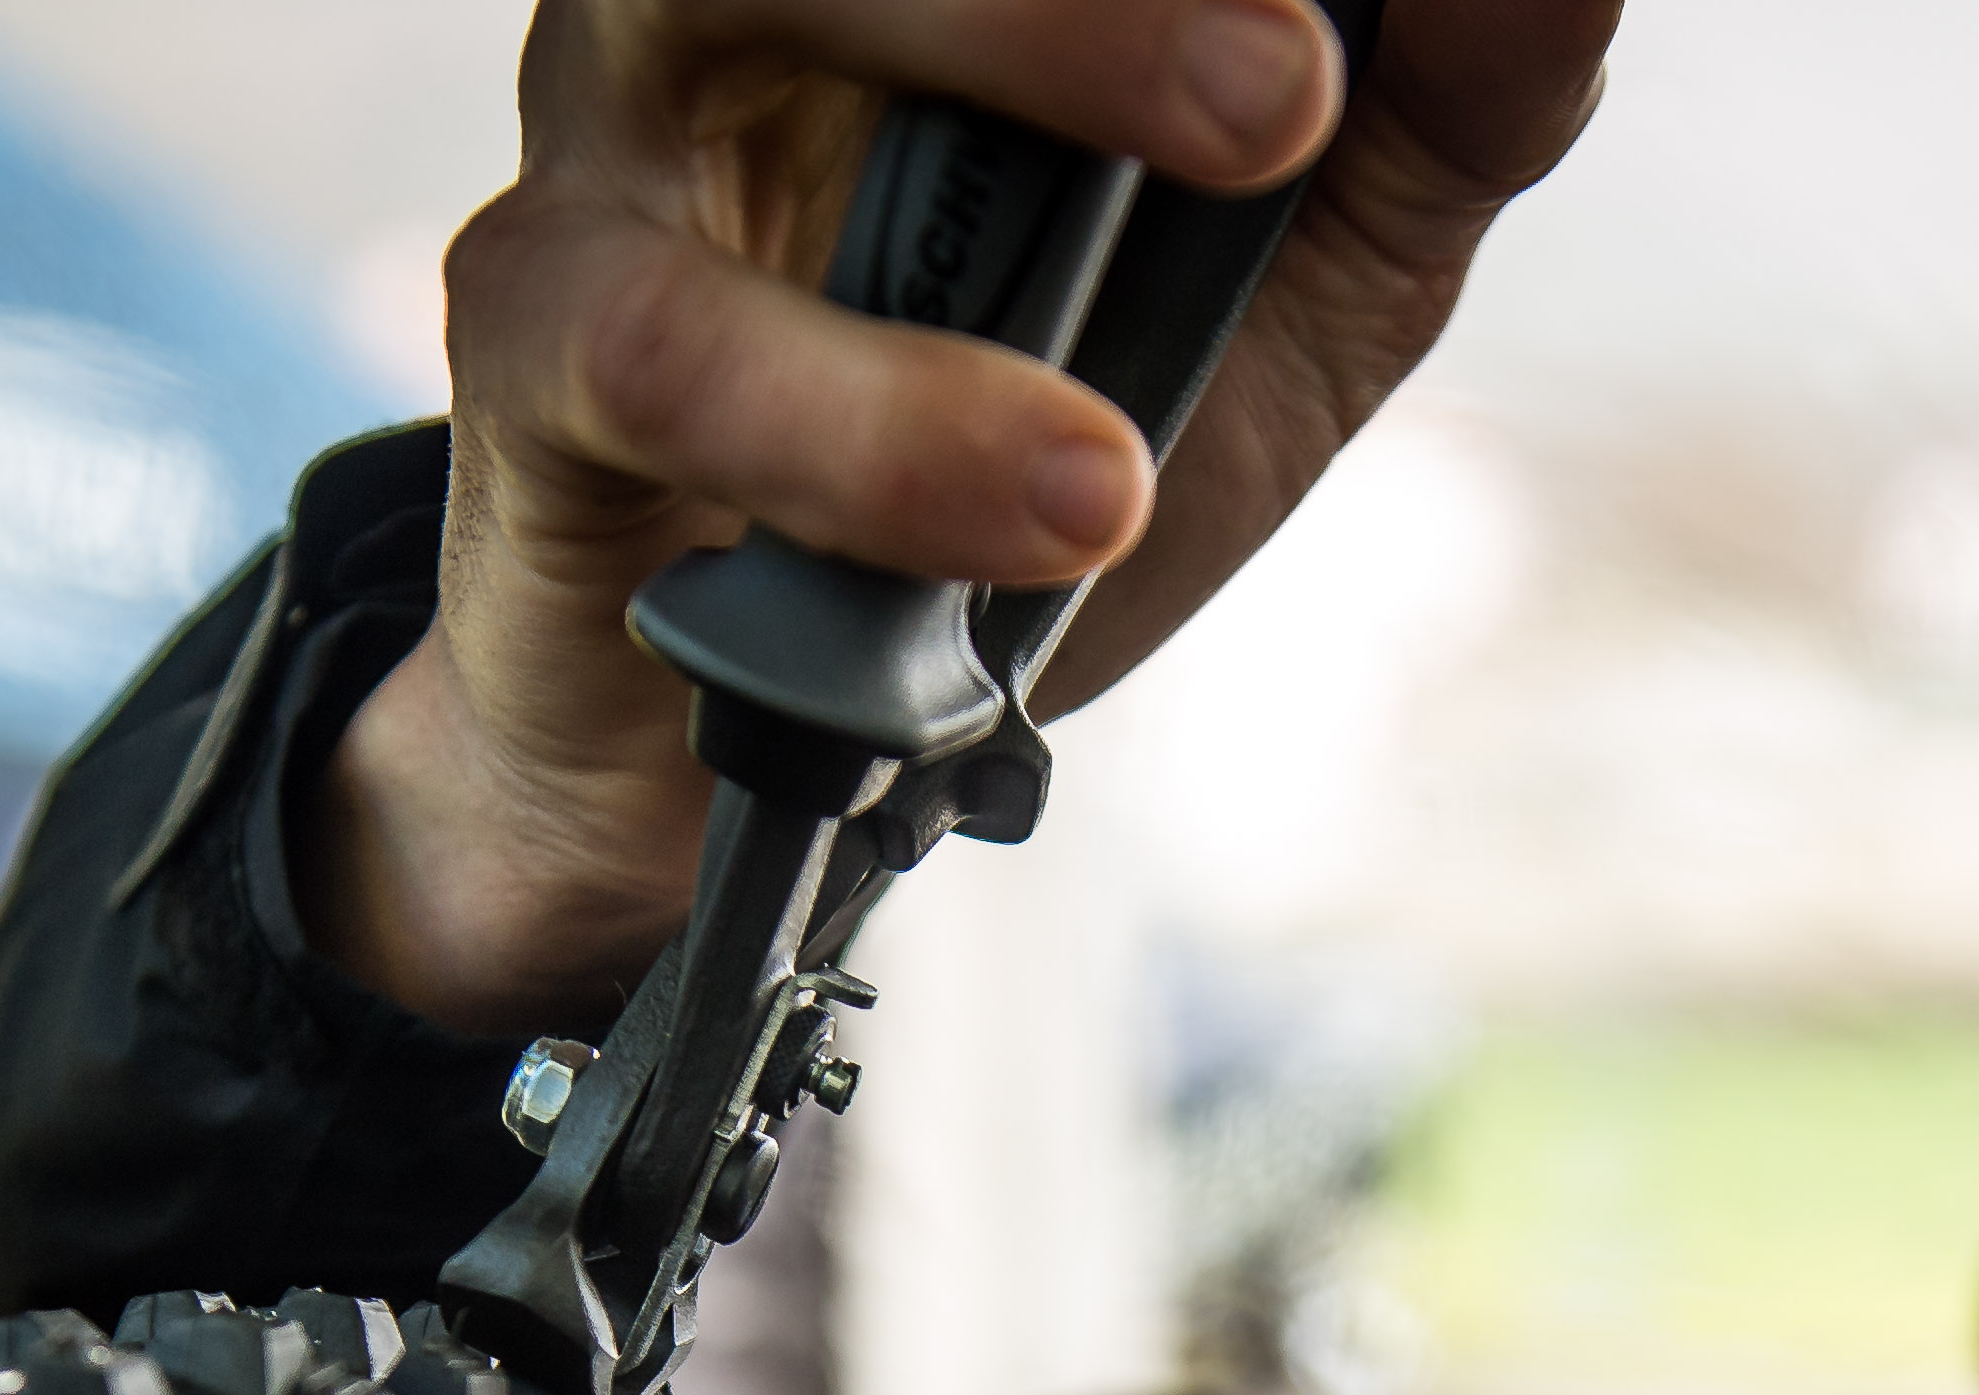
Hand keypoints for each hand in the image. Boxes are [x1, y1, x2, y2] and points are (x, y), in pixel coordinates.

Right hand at [303, 0, 1616, 1030]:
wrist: (805, 740)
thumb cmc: (1041, 435)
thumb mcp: (1303, 276)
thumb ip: (1440, 103)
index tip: (1331, 34)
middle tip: (1297, 83)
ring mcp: (622, 119)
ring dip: (1000, 94)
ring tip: (1191, 305)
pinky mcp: (538, 331)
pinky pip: (663, 338)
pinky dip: (871, 422)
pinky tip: (1056, 498)